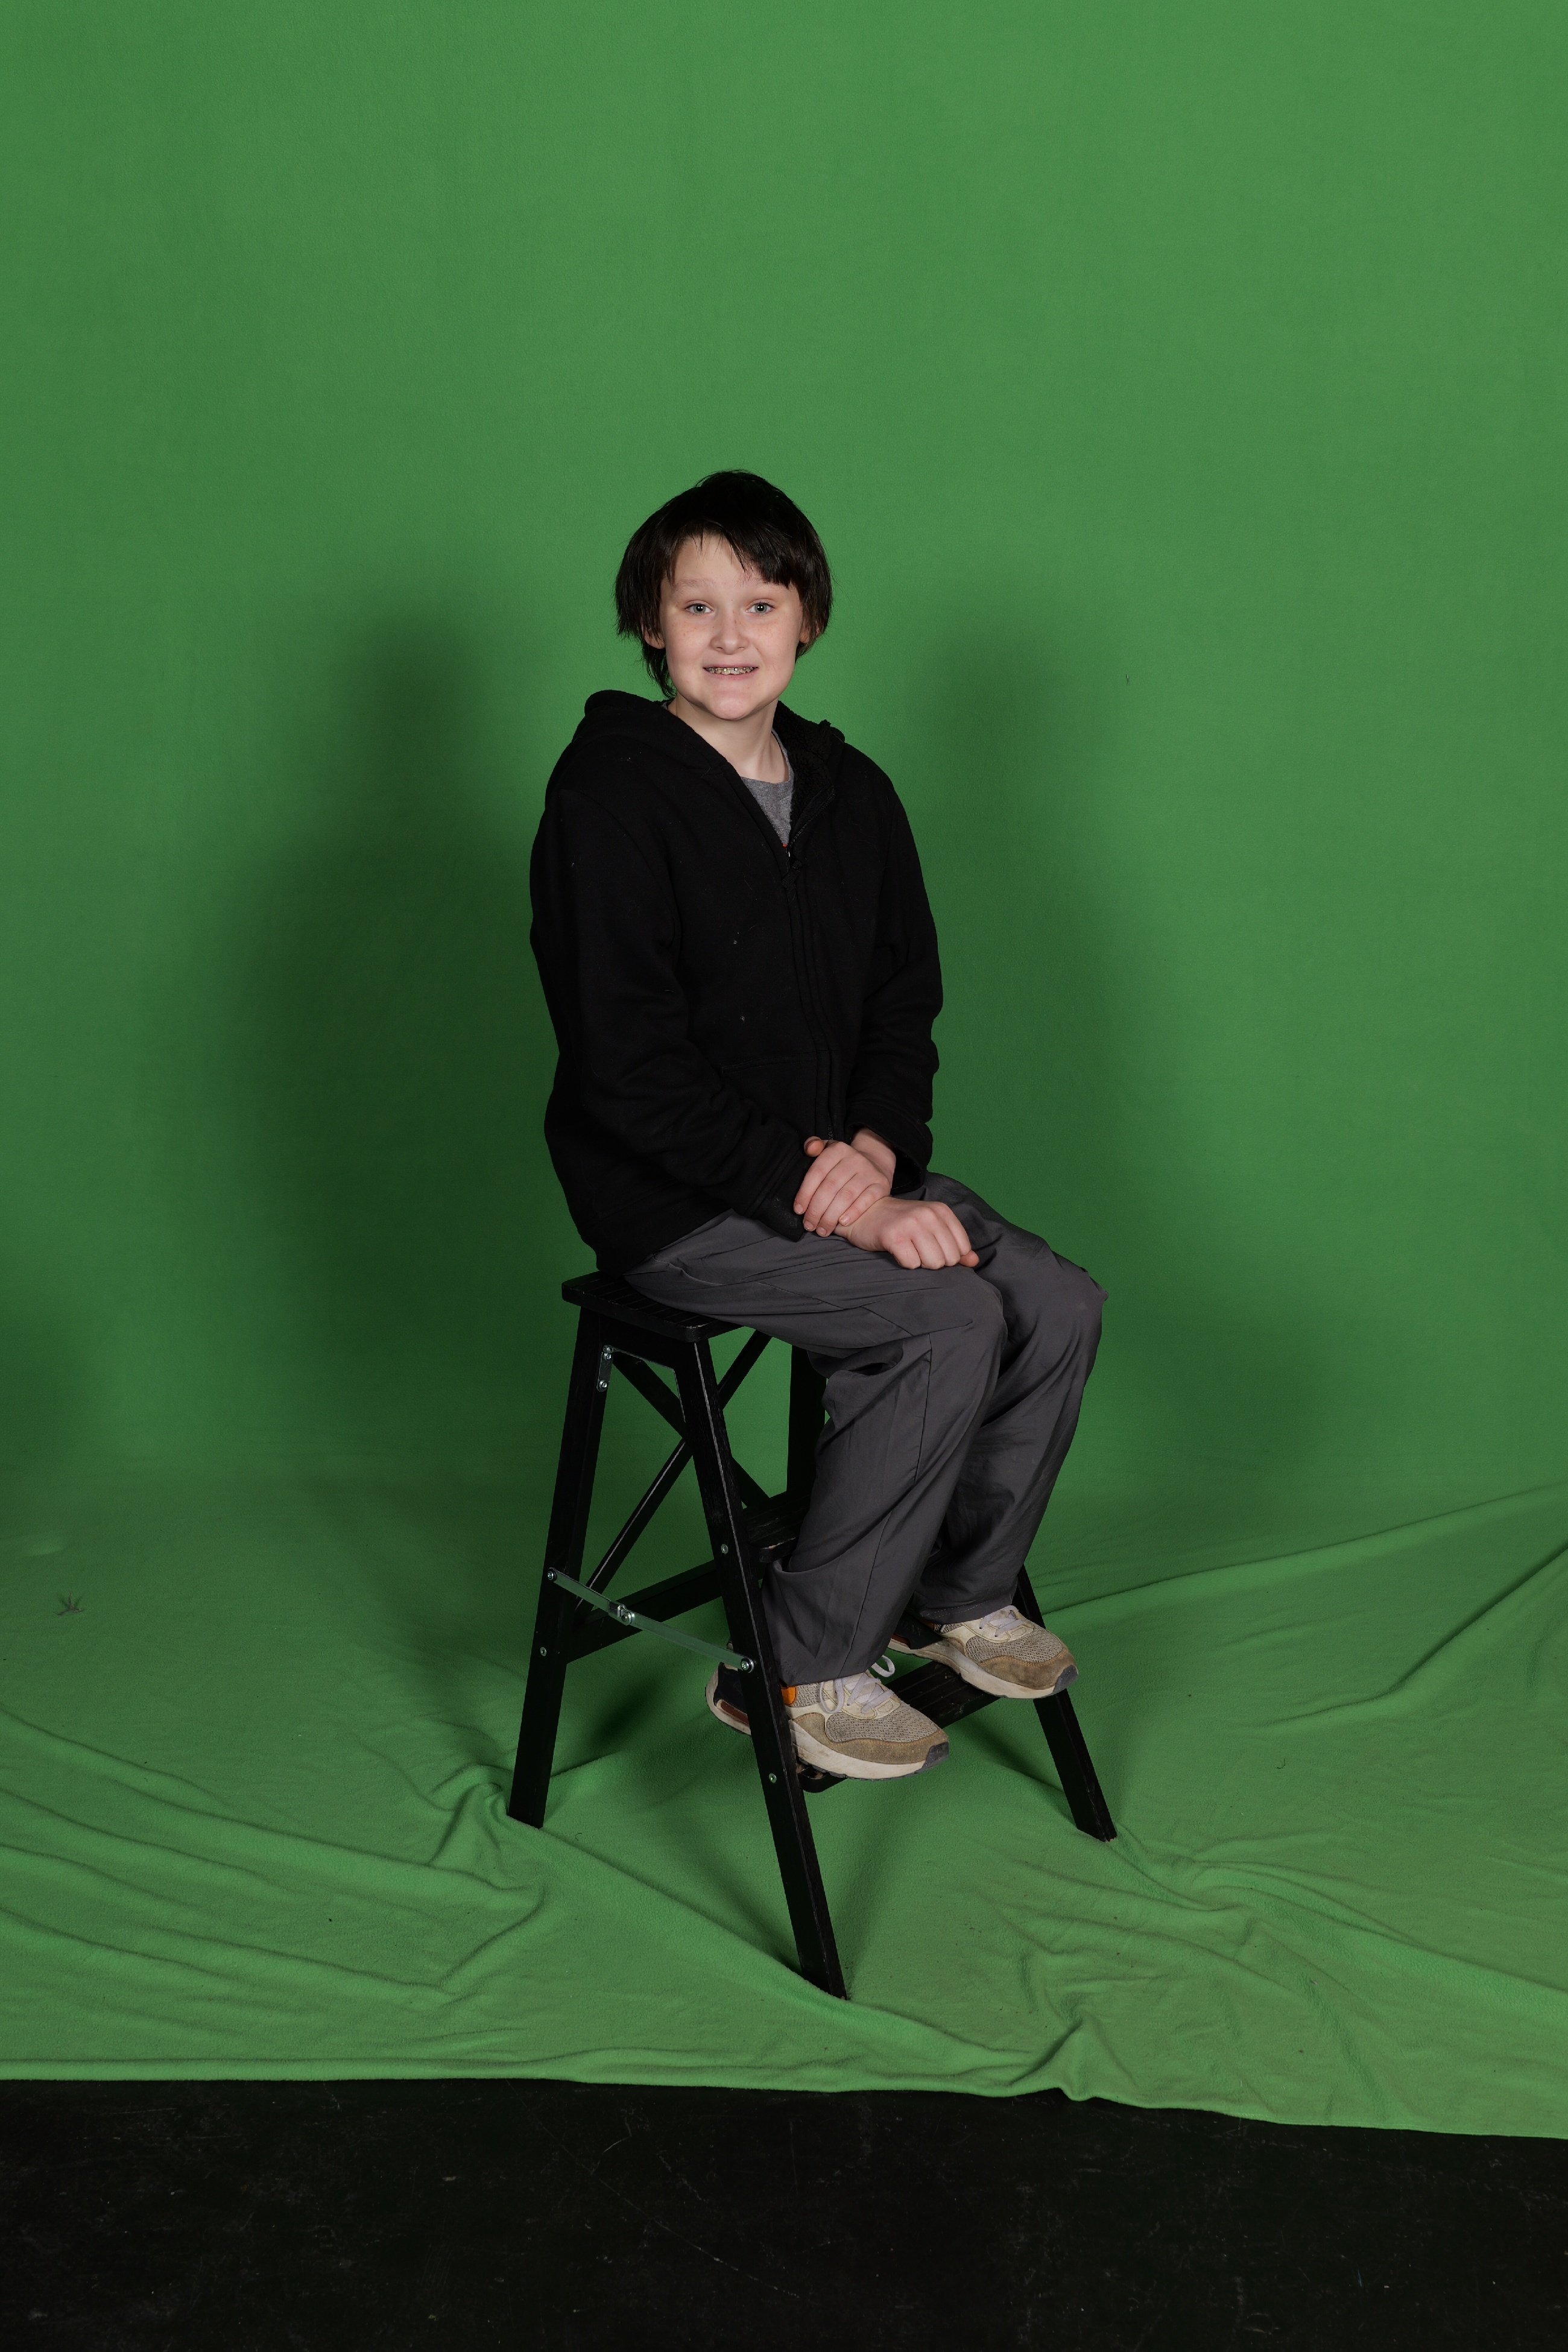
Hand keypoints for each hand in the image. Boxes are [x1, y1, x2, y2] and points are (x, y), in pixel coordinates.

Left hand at [795, 1134, 892, 1235]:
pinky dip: (853, 1212)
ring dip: (831, 1216)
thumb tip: (810, 1148)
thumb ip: (813, 1146)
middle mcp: (854, 1158)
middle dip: (816, 1210)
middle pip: (830, 1187)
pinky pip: (866, 1200)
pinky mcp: (881, 1184)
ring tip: (822, 1229)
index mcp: (837, 1150)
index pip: (816, 1173)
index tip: (799, 1210)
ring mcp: (869, 1171)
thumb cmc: (843, 1164)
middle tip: (809, 1225)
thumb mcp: (828, 1150)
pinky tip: (842, 1223)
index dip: (805, 1193)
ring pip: (845, 1196)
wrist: (874, 1164)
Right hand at [838, 1194, 979, 1269]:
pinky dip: (905, 1263)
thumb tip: (974, 1262)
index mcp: (941, 1211)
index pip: (962, 1248)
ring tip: (909, 1251)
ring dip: (921, 1263)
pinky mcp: (894, 1236)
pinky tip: (898, 1251)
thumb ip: (955, 1244)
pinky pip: (912, 1264)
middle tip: (918, 1250)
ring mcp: (911, 1224)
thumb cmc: (901, 1223)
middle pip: (949, 1259)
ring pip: (933, 1263)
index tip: (933, 1248)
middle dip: (935, 1261)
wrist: (865, 1213)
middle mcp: (928, 1214)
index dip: (949, 1255)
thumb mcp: (931, 1227)